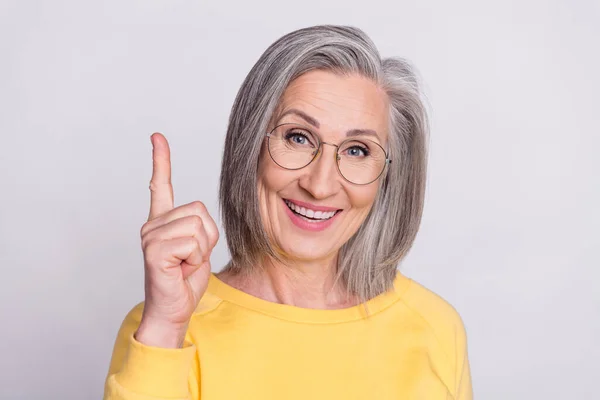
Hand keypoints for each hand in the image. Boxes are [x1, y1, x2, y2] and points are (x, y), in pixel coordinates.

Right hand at [135, 133, 218, 347]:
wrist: (174, 310)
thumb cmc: (185, 280)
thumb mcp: (199, 248)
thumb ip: (198, 227)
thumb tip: (199, 217)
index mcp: (162, 222)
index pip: (161, 185)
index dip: (161, 160)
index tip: (157, 137)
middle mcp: (152, 225)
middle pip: (200, 211)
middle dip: (207, 238)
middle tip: (191, 258)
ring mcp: (150, 237)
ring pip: (198, 227)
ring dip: (201, 250)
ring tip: (185, 264)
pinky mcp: (154, 250)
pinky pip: (193, 242)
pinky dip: (195, 259)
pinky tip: (180, 269)